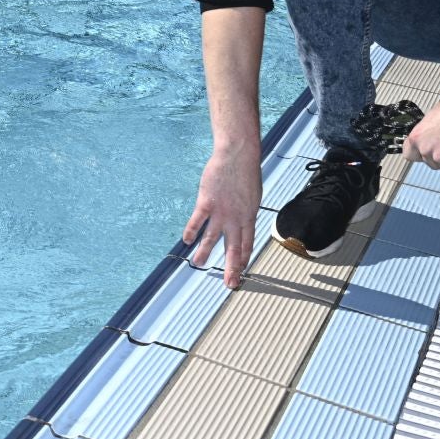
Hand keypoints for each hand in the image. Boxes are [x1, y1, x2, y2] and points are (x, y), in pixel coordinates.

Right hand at [183, 144, 261, 287]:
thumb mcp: (252, 197)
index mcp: (249, 217)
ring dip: (204, 252)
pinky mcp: (206, 202)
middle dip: (231, 268)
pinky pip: (197, 220)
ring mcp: (221, 211)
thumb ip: (245, 213)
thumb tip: (241, 224)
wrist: (238, 156)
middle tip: (228, 283)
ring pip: (212, 237)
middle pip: (233, 248)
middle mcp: (236, 218)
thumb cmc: (245, 174)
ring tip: (198, 264)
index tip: (240, 274)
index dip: (243, 261)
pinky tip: (186, 240)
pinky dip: (191, 231)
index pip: (247, 245)